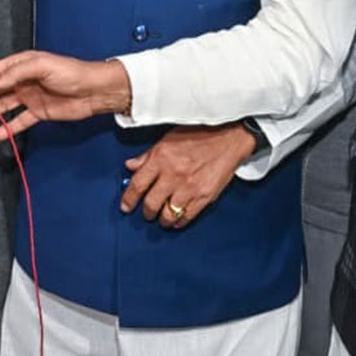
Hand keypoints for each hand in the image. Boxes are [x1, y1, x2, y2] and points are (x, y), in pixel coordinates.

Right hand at [0, 52, 130, 140]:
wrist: (94, 91)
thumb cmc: (72, 72)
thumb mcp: (42, 66)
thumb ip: (16, 73)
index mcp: (22, 65)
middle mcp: (24, 80)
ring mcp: (30, 96)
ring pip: (3, 105)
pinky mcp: (39, 112)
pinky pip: (19, 120)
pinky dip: (8, 127)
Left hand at [122, 124, 253, 228]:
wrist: (229, 137)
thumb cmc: (199, 134)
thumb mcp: (168, 139)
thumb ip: (148, 155)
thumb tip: (131, 166)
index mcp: (161, 158)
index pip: (137, 184)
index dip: (128, 199)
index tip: (126, 206)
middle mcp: (173, 174)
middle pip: (151, 203)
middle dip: (146, 212)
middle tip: (146, 213)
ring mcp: (189, 188)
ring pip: (167, 215)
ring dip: (162, 220)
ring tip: (161, 218)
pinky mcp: (204, 197)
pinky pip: (186, 217)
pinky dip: (179, 222)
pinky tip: (176, 219)